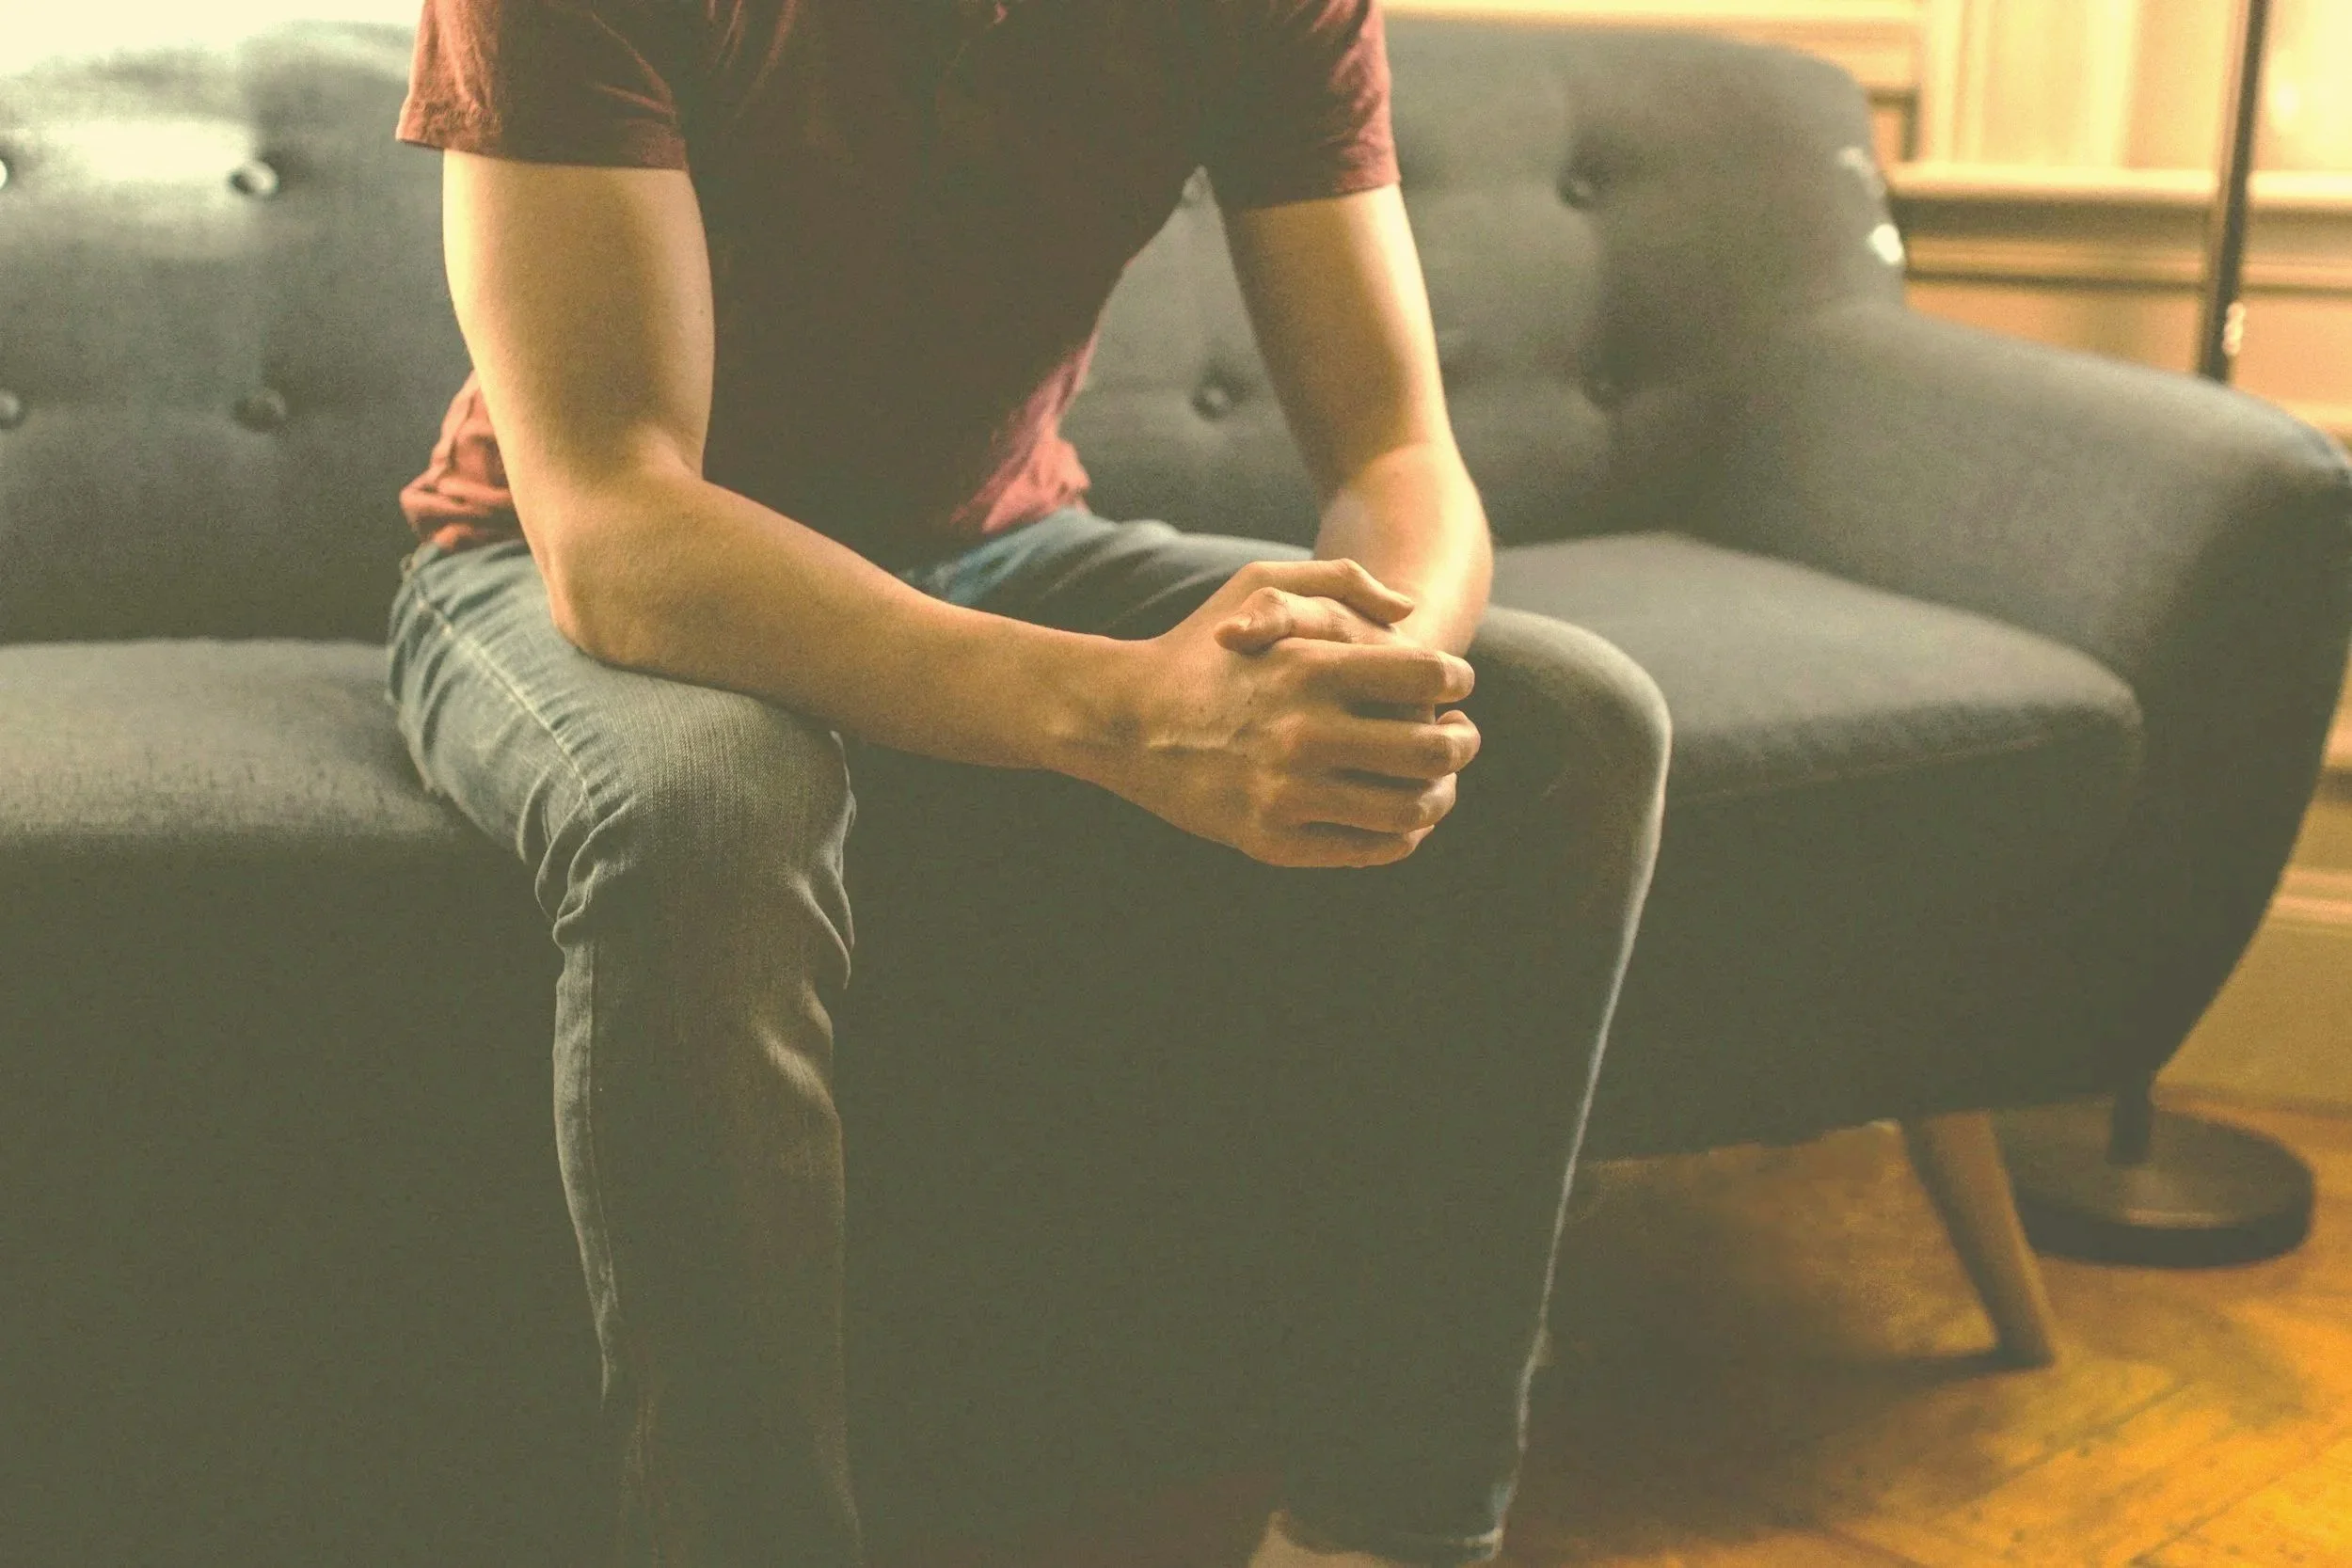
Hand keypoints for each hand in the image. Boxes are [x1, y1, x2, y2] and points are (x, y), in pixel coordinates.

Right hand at [1094, 558, 1481, 868]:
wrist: (1122, 718)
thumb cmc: (1200, 645)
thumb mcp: (1258, 581)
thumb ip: (1340, 581)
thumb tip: (1411, 611)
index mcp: (1309, 667)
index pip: (1427, 678)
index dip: (1458, 682)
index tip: (1457, 689)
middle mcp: (1303, 733)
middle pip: (1431, 750)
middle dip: (1463, 743)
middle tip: (1462, 738)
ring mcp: (1287, 794)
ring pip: (1409, 810)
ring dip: (1441, 796)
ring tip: (1440, 783)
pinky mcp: (1272, 841)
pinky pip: (1367, 849)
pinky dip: (1402, 837)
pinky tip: (1403, 820)